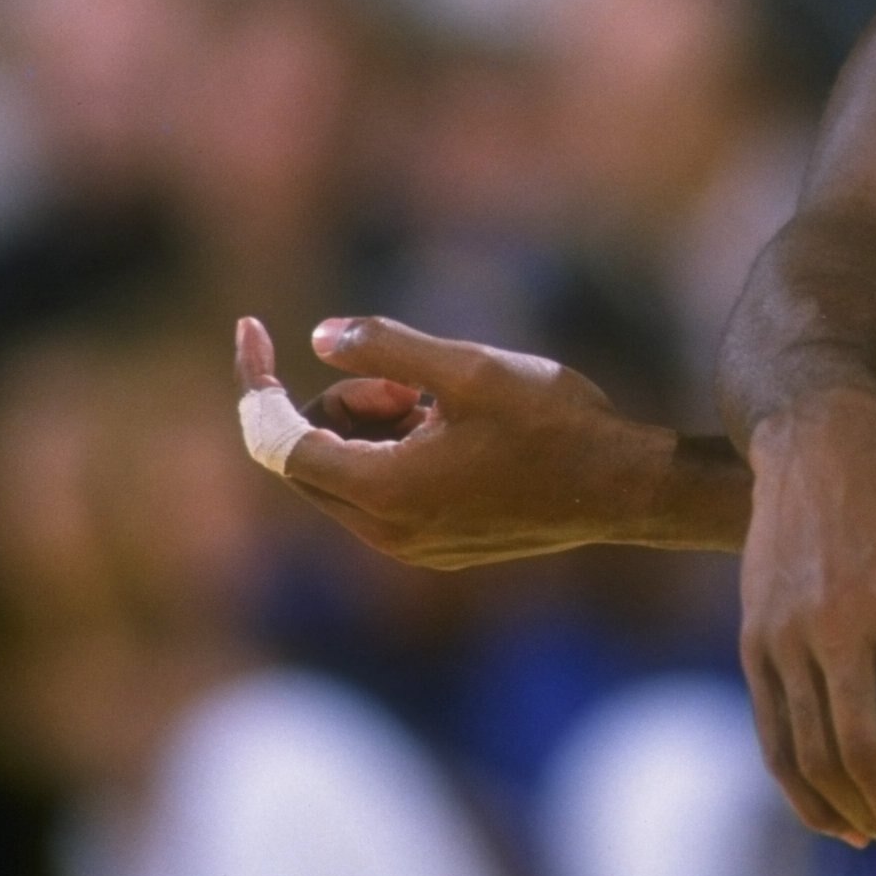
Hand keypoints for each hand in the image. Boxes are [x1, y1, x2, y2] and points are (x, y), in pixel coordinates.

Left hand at [232, 315, 664, 568]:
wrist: (623, 489)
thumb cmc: (556, 423)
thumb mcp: (470, 367)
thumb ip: (386, 346)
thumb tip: (318, 338)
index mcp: (384, 490)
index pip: (280, 442)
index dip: (256, 383)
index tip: (251, 328)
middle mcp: (384, 532)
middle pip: (304, 459)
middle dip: (334, 403)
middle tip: (403, 375)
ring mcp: (408, 546)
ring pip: (343, 473)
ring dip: (370, 424)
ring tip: (438, 401)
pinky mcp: (433, 547)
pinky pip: (377, 493)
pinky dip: (394, 451)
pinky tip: (456, 431)